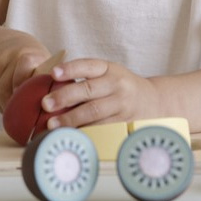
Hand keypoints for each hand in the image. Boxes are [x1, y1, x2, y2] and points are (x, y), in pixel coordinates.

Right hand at [0, 33, 50, 111]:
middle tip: (16, 116)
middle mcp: (11, 54)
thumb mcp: (47, 69)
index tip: (24, 104)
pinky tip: (0, 99)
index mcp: (29, 56)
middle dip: (8, 106)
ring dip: (0, 105)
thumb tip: (52, 111)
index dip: (21, 89)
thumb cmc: (35, 62)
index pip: (22, 72)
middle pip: (3, 88)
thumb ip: (48, 85)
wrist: (16, 43)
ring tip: (10, 109)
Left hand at [40, 58, 157, 128]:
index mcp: (109, 68)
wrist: (154, 101)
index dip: (70, 69)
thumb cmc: (120, 86)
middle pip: (88, 90)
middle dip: (65, 97)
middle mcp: (117, 84)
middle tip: (46, 103)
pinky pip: (101, 128)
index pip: (88, 66)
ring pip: (94, 112)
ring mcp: (121, 104)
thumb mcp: (108, 73)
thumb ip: (86, 77)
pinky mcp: (123, 122)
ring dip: (71, 119)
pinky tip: (70, 134)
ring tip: (52, 124)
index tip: (53, 73)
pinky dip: (84, 132)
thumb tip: (51, 85)